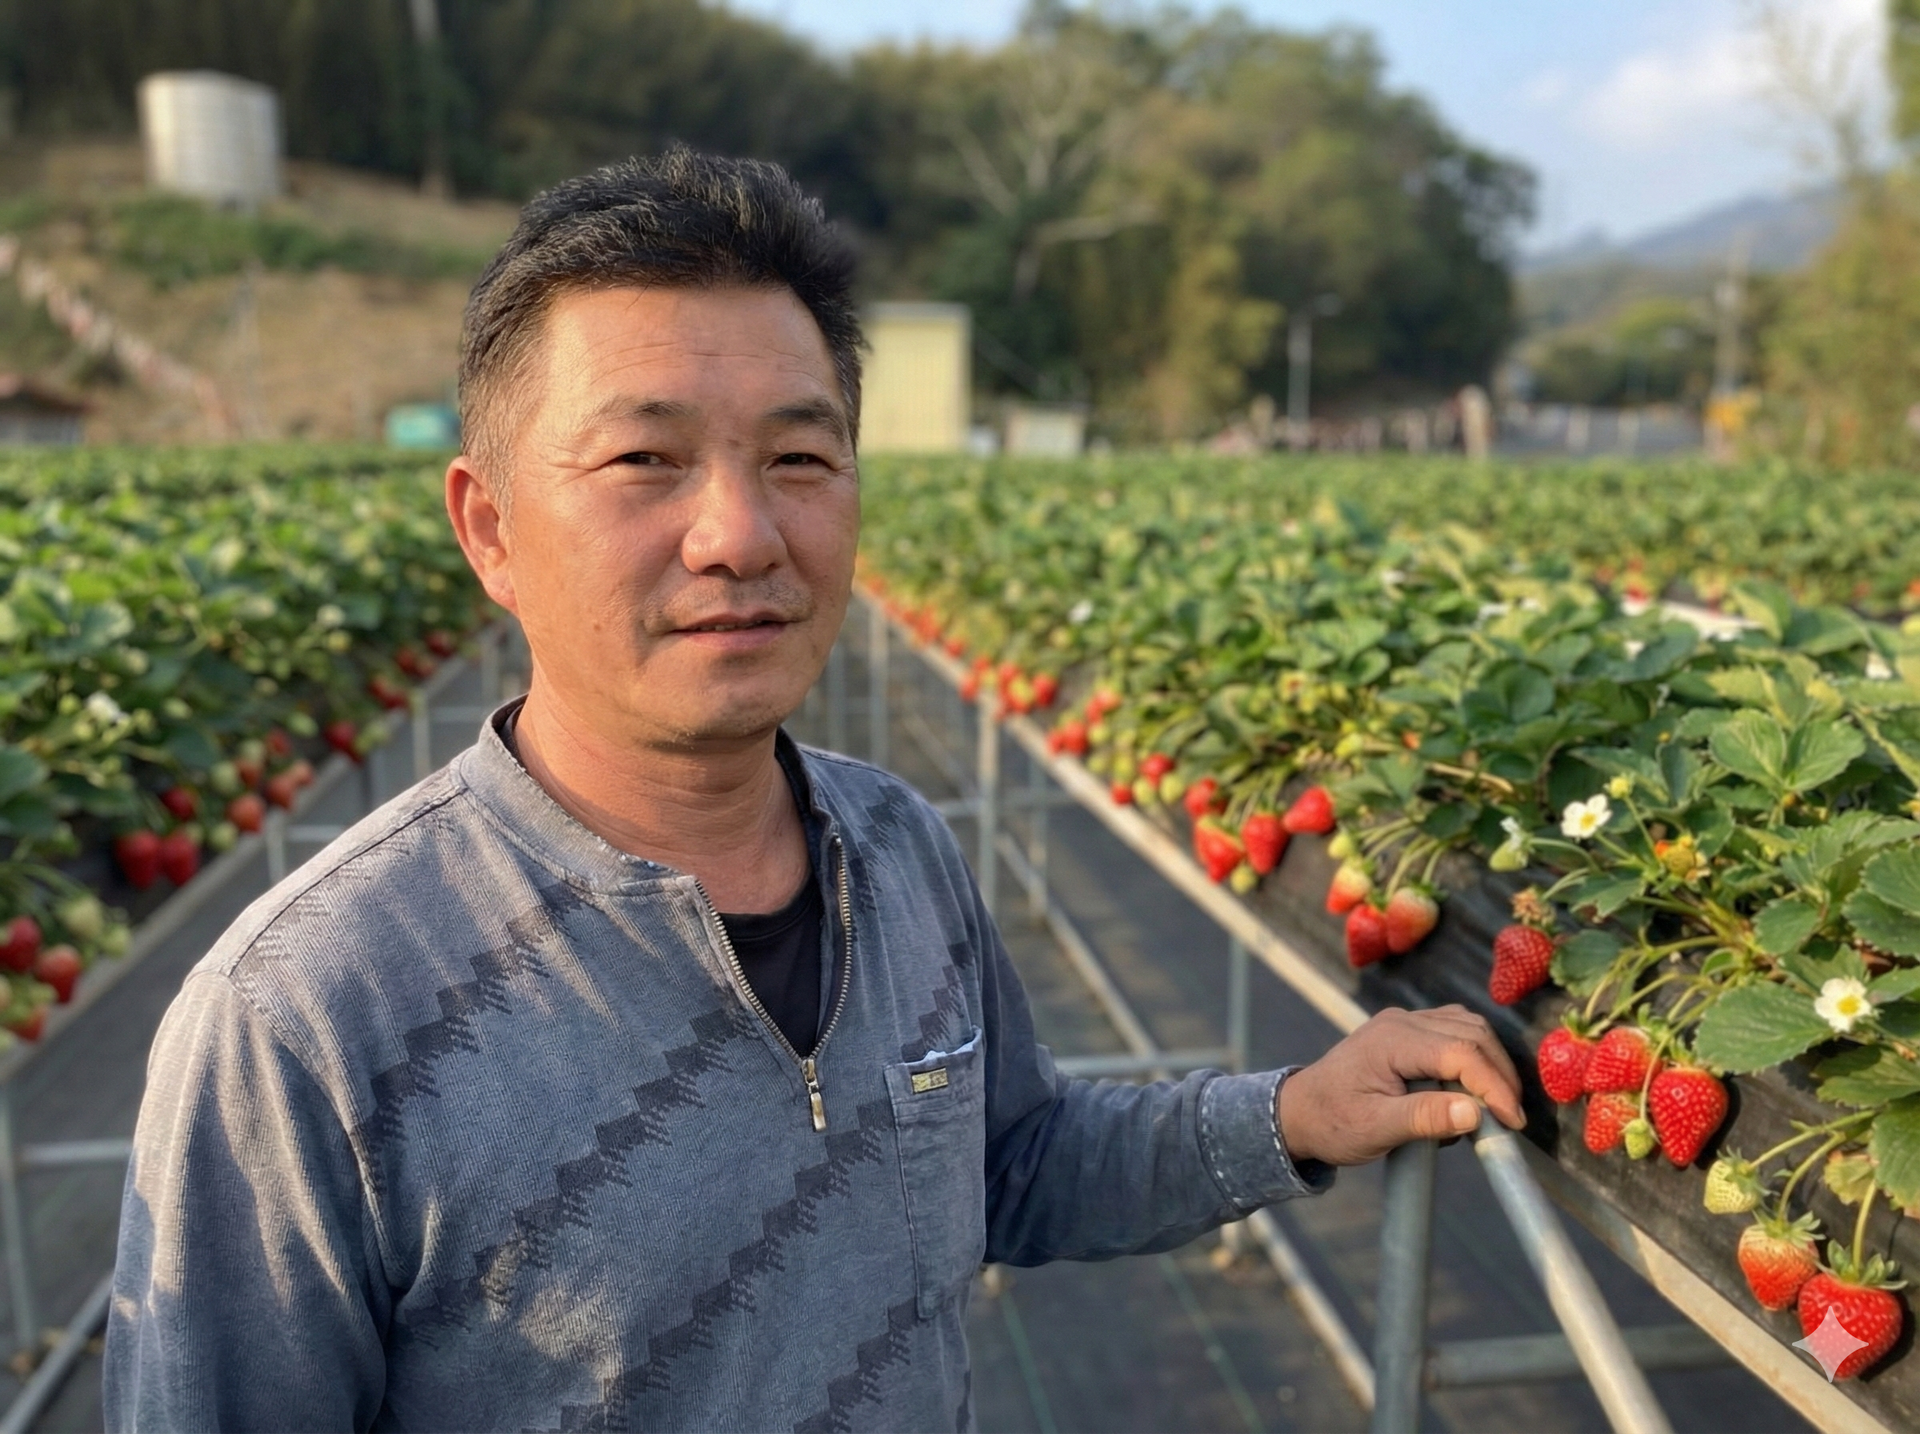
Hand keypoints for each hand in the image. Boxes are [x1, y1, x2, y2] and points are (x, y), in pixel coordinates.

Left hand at [1276, 1006, 1524, 1166]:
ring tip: (1495, 1108)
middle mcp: (1403, 1021)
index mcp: (1392, 1039)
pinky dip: (1475, 1058)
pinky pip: (1456, 1033)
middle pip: (1472, 1033)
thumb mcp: (1375, 1129)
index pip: (1461, 1052)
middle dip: (1500, 1075)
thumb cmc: (1333, 1122)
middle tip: (1510, 1119)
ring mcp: (1406, 1022)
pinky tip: (1472, 1093)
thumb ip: (1423, 1118)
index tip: (1511, 1122)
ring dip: (1490, 1064)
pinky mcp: (1411, 1032)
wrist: (1300, 1112)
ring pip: (1469, 1028)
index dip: (1493, 1086)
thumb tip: (1474, 1113)